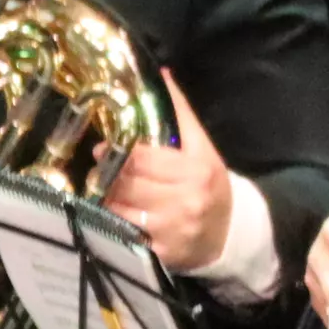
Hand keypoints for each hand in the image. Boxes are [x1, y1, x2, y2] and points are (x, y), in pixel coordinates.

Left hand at [107, 73, 237, 274]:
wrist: (229, 233)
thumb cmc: (210, 185)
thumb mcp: (201, 147)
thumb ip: (181, 112)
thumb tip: (161, 73)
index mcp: (195, 171)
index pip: (142, 158)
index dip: (118, 151)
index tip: (104, 147)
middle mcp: (184, 201)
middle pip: (128, 184)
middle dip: (108, 175)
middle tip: (98, 168)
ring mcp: (172, 231)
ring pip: (120, 210)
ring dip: (106, 200)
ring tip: (102, 191)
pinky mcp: (161, 254)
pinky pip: (124, 237)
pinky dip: (112, 225)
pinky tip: (110, 216)